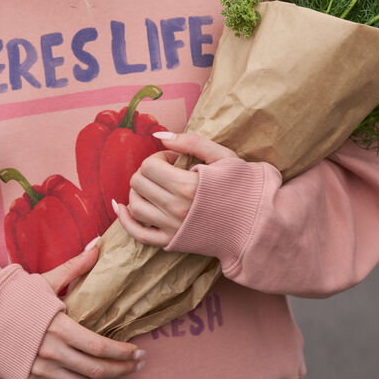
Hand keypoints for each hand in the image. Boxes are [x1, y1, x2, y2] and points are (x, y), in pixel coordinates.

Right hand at [27, 245, 144, 378]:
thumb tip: (98, 245)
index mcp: (58, 327)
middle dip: (120, 371)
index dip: (121, 353)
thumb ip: (75, 267)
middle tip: (137, 370)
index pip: (98, 346)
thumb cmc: (15, 298)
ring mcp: (40, 372)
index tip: (138, 353)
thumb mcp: (46, 280)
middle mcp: (51, 353)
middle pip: (94, 369)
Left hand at [113, 131, 237, 247]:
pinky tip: (122, 208)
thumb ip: (191, 142)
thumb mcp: (223, 157)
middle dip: (147, 172)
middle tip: (164, 172)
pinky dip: (125, 220)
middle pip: (139, 182)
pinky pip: (138, 234)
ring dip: (137, 191)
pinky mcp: (171, 242)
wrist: (256, 224)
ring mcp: (172, 228)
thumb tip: (159, 135)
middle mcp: (175, 208)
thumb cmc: (243, 187)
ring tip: (153, 187)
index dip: (159, 157)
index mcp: (187, 185)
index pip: (150, 165)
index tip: (174, 160)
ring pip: (135, 205)